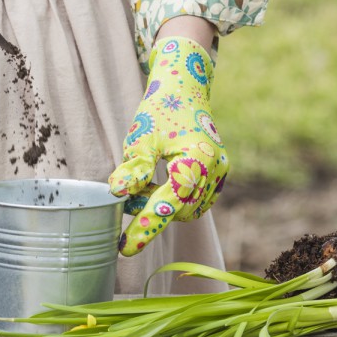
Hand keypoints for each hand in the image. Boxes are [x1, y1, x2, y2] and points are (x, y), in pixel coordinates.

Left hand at [109, 36, 228, 255]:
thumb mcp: (141, 135)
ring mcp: (219, 173)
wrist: (184, 87)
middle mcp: (215, 169)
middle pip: (179, 210)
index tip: (125, 249)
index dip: (146, 227)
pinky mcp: (216, 174)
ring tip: (137, 186)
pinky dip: (171, 198)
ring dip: (160, 204)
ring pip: (188, 208)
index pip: (168, 204)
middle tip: (124, 200)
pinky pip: (194, 199)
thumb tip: (117, 193)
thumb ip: (133, 166)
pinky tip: (151, 183)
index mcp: (198, 159)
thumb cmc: (161, 108)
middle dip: (150, 210)